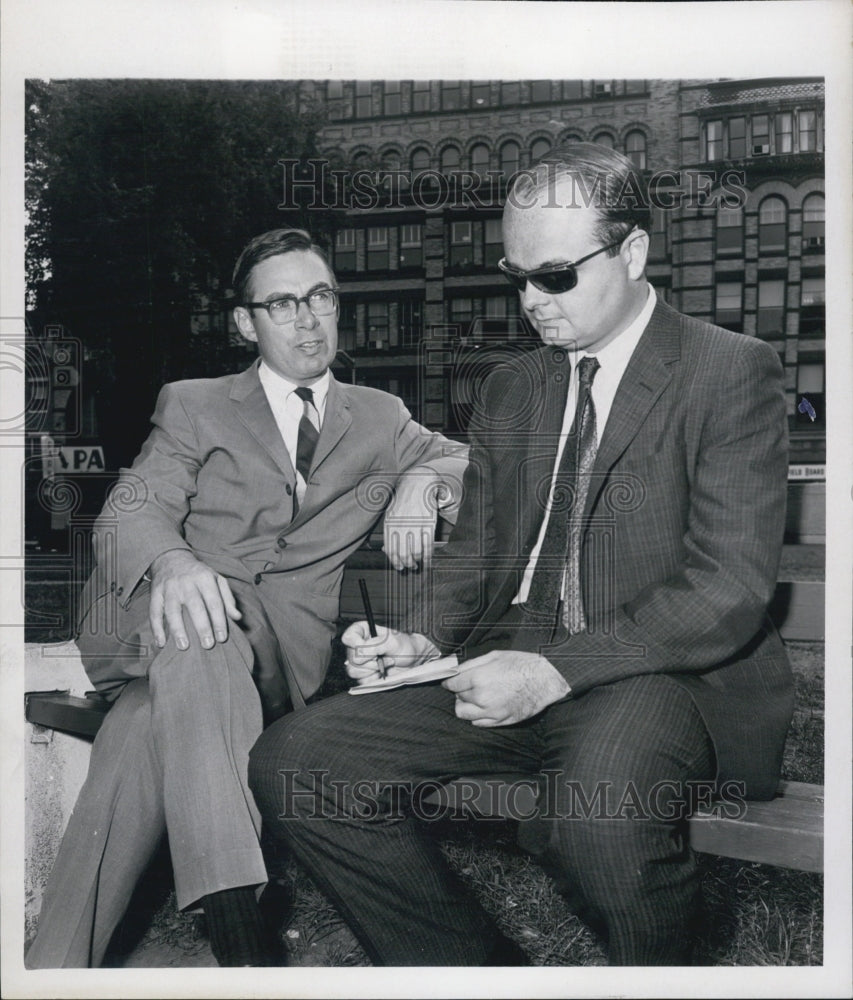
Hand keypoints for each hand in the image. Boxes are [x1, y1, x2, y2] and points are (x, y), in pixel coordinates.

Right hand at [148, 549, 241, 650]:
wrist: (171, 558)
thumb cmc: (199, 574)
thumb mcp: (217, 579)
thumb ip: (227, 598)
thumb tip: (237, 617)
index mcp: (205, 578)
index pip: (214, 602)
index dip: (219, 621)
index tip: (222, 638)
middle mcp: (186, 582)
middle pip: (195, 606)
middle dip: (202, 627)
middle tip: (208, 645)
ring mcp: (169, 588)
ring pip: (172, 610)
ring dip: (177, 629)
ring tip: (184, 646)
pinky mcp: (155, 593)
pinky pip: (154, 612)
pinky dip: (156, 628)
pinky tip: (161, 643)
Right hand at [341, 620, 439, 680]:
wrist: (413, 661)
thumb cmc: (404, 646)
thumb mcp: (392, 642)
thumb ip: (375, 646)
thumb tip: (360, 654)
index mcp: (362, 632)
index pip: (348, 637)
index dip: (355, 644)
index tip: (370, 648)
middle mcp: (358, 646)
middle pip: (351, 658)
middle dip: (370, 660)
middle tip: (384, 657)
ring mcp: (360, 662)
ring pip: (353, 671)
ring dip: (372, 670)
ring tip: (385, 664)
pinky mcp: (364, 675)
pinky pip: (361, 682)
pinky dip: (373, 679)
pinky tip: (382, 673)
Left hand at [383, 468, 446, 571]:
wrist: (418, 481)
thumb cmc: (403, 498)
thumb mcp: (391, 513)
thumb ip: (389, 531)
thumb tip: (385, 549)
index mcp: (390, 522)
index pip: (391, 548)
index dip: (395, 562)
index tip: (399, 567)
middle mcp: (402, 524)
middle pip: (403, 553)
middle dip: (407, 564)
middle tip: (410, 567)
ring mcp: (415, 523)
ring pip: (416, 550)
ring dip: (418, 561)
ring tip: (419, 564)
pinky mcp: (428, 521)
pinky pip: (428, 543)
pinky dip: (429, 554)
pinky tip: (429, 558)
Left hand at [442, 650, 569, 726]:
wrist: (545, 680)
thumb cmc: (522, 665)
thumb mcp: (494, 656)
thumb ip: (471, 665)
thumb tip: (454, 671)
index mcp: (479, 678)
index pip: (452, 684)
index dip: (450, 681)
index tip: (450, 681)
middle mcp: (482, 698)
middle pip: (458, 698)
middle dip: (461, 691)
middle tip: (470, 685)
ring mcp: (491, 712)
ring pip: (463, 714)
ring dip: (465, 705)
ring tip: (475, 697)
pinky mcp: (499, 721)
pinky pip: (477, 723)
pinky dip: (477, 715)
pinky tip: (486, 705)